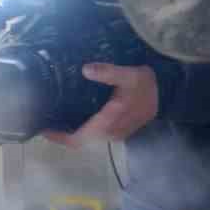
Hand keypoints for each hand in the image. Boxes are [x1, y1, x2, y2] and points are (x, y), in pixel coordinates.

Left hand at [43, 64, 158, 147]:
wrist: (168, 93)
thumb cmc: (146, 84)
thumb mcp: (130, 75)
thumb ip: (109, 73)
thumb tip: (85, 70)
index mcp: (110, 123)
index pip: (80, 138)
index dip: (59, 137)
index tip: (42, 128)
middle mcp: (111, 133)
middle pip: (79, 140)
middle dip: (60, 134)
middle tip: (42, 119)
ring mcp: (114, 133)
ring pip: (86, 138)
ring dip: (69, 132)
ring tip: (51, 117)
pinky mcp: (117, 129)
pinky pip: (93, 134)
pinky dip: (79, 128)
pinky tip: (70, 116)